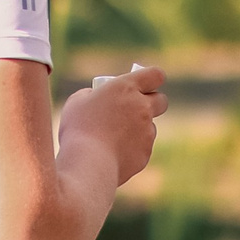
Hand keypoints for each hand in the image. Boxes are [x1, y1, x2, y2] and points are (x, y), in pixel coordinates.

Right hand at [59, 63, 165, 187]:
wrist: (88, 164)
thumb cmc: (78, 129)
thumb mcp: (77, 102)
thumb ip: (92, 94)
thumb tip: (97, 97)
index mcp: (126, 88)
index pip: (155, 75)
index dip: (152, 78)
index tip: (144, 84)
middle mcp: (142, 107)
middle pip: (162, 100)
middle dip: (152, 103)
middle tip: (135, 109)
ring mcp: (147, 131)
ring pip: (151, 127)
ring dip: (139, 129)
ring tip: (114, 137)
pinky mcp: (146, 153)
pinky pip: (142, 147)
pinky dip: (132, 149)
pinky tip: (113, 154)